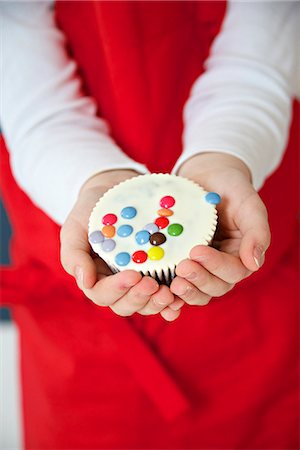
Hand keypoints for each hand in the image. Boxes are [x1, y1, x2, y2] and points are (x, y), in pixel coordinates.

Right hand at [60, 170, 181, 320]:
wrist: (112, 192)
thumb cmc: (89, 211)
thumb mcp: (75, 228)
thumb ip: (74, 255)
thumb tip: (85, 282)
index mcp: (95, 278)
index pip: (102, 294)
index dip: (117, 289)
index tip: (133, 274)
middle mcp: (116, 285)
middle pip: (125, 305)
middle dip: (139, 298)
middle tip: (153, 285)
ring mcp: (137, 282)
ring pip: (145, 304)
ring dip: (156, 303)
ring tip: (170, 293)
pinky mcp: (155, 274)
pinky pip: (162, 294)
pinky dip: (171, 302)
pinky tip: (180, 299)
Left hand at [170, 152, 269, 305]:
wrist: (207, 177)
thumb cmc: (231, 188)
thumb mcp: (248, 204)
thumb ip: (257, 232)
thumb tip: (254, 264)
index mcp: (241, 255)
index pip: (233, 271)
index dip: (216, 265)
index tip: (197, 251)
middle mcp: (222, 266)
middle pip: (215, 287)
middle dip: (199, 280)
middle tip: (182, 268)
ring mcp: (202, 267)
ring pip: (197, 291)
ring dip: (186, 291)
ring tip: (172, 284)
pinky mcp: (181, 263)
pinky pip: (177, 282)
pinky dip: (170, 291)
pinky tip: (159, 289)